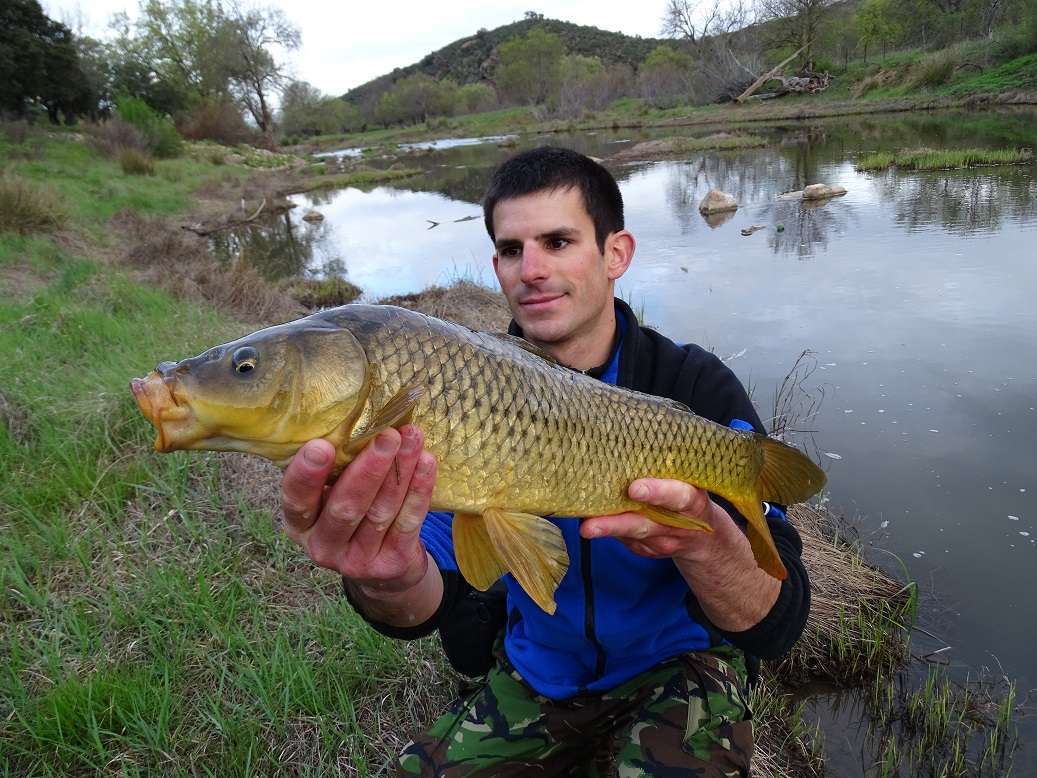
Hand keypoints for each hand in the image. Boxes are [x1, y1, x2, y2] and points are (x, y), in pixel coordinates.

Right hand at [281, 424, 437, 594]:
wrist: (380, 569)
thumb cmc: (349, 513)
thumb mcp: (329, 497)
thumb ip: (333, 471)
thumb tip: (354, 419)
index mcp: (300, 525)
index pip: (296, 500)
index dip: (306, 475)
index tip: (321, 445)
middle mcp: (323, 546)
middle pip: (345, 507)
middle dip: (368, 469)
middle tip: (387, 435)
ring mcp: (357, 560)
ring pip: (380, 512)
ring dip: (400, 472)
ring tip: (412, 437)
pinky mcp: (391, 563)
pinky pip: (407, 522)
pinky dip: (419, 491)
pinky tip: (427, 462)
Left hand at [580, 478, 742, 564]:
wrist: (705, 536)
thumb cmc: (688, 492)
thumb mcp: (690, 478)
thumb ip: (667, 466)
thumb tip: (627, 434)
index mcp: (692, 500)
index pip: (679, 496)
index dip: (658, 493)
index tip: (634, 488)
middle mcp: (678, 524)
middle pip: (647, 524)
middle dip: (619, 522)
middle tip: (591, 523)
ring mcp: (662, 542)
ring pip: (632, 536)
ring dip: (607, 530)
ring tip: (585, 527)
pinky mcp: (648, 551)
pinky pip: (627, 542)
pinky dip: (609, 531)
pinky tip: (592, 524)